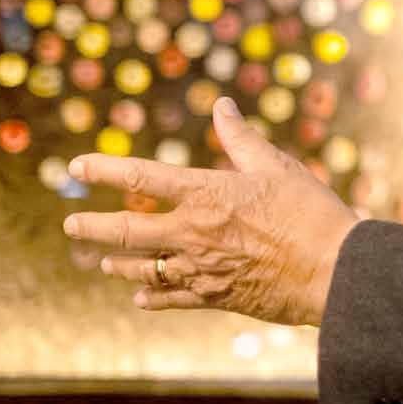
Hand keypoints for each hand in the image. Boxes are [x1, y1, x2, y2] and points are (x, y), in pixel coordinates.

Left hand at [63, 98, 360, 325]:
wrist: (332, 271)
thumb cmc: (310, 212)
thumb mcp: (276, 165)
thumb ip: (241, 138)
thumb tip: (222, 105)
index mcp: (206, 192)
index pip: (140, 176)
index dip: (103, 169)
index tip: (76, 166)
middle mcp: (193, 232)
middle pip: (125, 230)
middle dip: (91, 226)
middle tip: (70, 224)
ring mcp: (200, 268)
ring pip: (143, 268)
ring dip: (118, 264)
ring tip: (103, 263)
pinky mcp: (215, 297)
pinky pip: (171, 298)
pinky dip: (151, 297)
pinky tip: (140, 297)